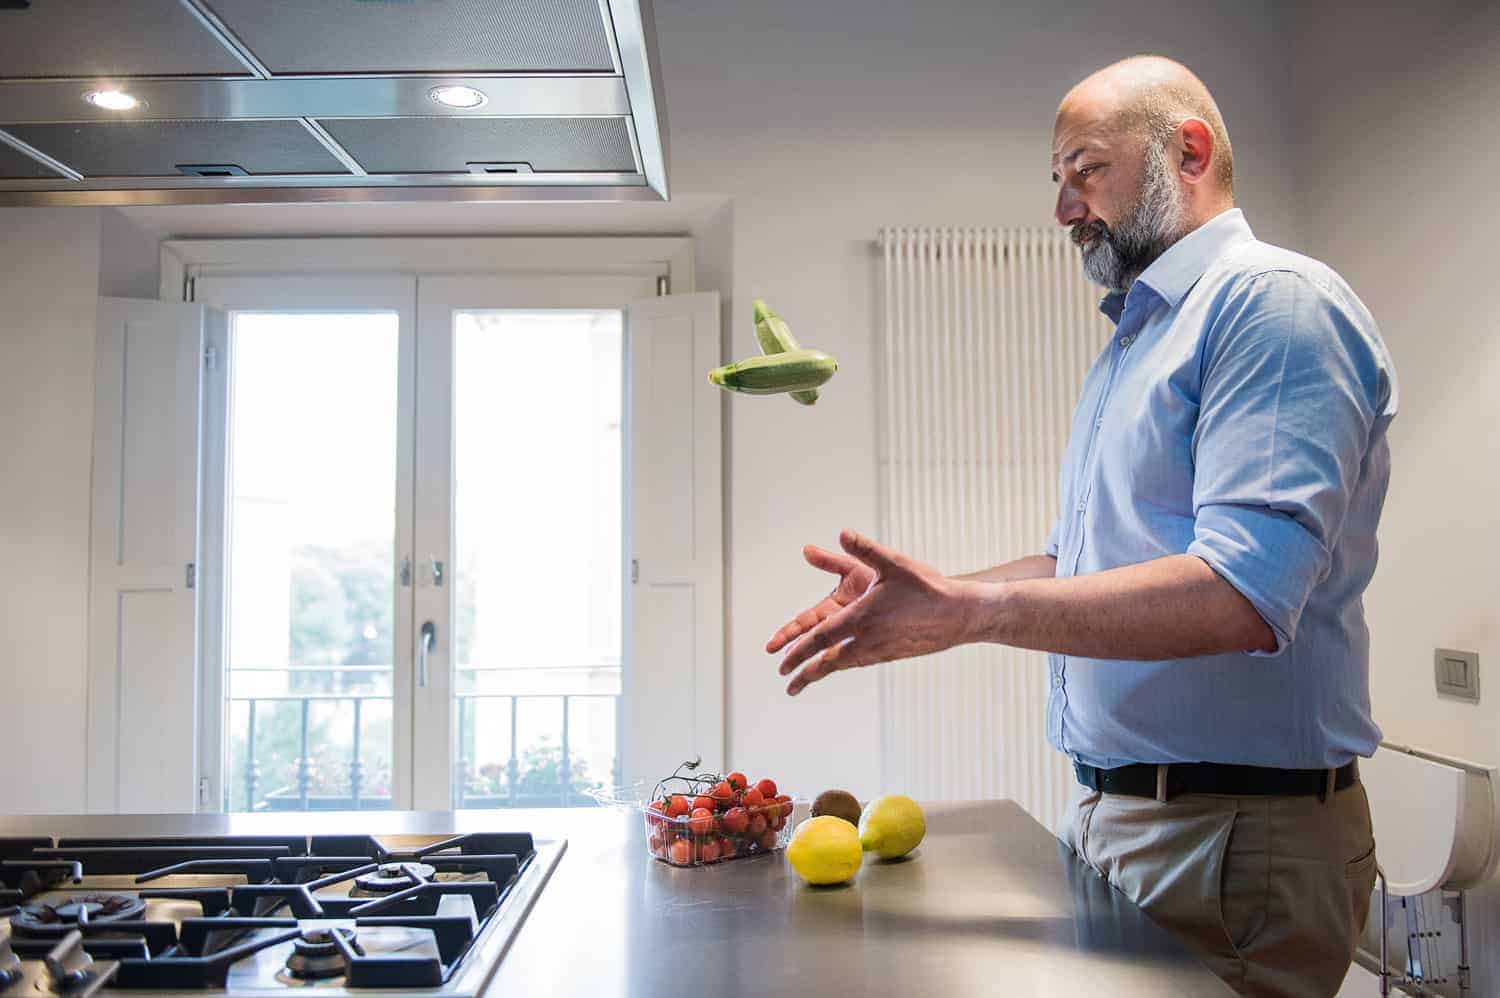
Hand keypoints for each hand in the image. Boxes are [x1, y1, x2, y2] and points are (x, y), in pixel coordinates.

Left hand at [774, 529, 975, 695]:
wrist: (960, 614)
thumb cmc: (927, 586)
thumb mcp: (893, 563)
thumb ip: (864, 549)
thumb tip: (842, 533)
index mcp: (862, 618)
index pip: (821, 638)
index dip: (799, 651)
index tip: (782, 662)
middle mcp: (868, 639)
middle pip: (828, 660)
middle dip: (805, 672)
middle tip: (787, 684)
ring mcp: (881, 650)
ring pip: (844, 664)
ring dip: (822, 672)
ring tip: (804, 681)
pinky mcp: (893, 654)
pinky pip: (861, 662)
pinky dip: (844, 665)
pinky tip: (841, 665)